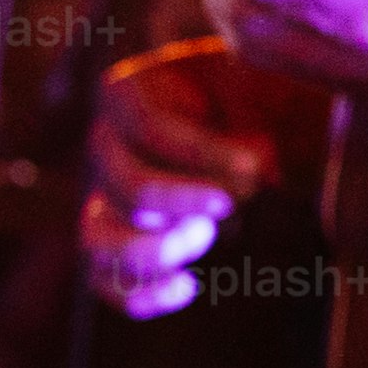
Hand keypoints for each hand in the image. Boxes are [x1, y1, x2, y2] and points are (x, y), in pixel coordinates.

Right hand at [79, 43, 302, 317]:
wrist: (268, 125)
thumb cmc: (267, 94)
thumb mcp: (266, 74)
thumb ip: (262, 93)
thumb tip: (259, 165)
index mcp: (130, 91)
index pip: (148, 126)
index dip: (201, 153)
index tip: (255, 168)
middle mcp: (107, 145)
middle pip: (127, 186)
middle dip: (182, 202)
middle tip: (232, 206)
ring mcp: (106, 198)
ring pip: (98, 238)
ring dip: (151, 251)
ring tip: (206, 240)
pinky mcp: (118, 243)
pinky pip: (105, 279)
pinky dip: (138, 293)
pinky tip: (186, 287)